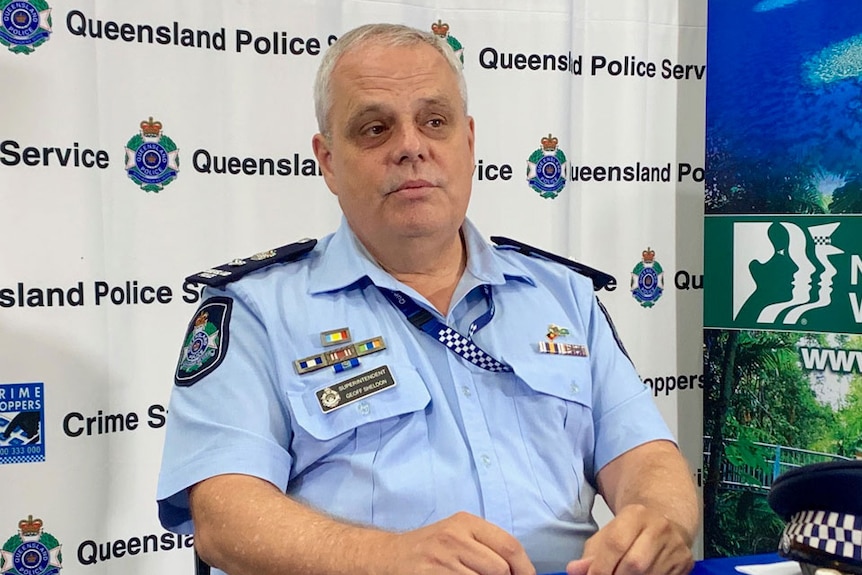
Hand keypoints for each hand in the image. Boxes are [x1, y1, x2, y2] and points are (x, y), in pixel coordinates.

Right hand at [380, 511, 535, 574]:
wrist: (388, 556)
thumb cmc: (429, 548)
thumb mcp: (457, 535)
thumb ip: (486, 547)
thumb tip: (519, 571)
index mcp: (465, 522)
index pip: (509, 545)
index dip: (525, 568)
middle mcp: (454, 537)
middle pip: (499, 568)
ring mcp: (442, 559)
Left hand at [565, 504, 693, 574]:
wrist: (665, 520)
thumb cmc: (631, 530)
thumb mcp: (607, 534)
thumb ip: (590, 555)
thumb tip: (574, 571)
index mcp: (635, 514)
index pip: (615, 544)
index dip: (601, 567)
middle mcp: (659, 527)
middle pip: (634, 564)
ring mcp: (675, 545)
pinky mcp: (685, 562)